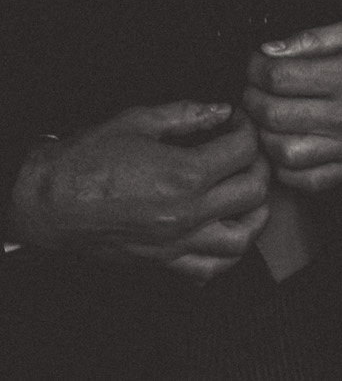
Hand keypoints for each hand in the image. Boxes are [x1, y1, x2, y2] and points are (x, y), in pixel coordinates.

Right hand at [6, 101, 270, 280]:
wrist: (45, 203)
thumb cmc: (84, 162)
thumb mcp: (138, 122)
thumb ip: (187, 114)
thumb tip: (221, 111)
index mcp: (184, 175)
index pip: (243, 150)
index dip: (247, 128)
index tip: (238, 121)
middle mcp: (187, 213)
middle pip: (253, 191)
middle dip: (258, 164)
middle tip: (247, 151)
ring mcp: (175, 242)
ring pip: (241, 237)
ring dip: (255, 212)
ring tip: (250, 192)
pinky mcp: (161, 261)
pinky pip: (208, 269)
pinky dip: (226, 254)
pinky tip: (226, 232)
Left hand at [240, 19, 341, 192]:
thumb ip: (315, 39)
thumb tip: (270, 49)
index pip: (280, 77)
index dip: (255, 68)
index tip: (255, 64)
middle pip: (274, 114)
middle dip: (251, 99)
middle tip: (253, 89)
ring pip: (284, 152)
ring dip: (263, 134)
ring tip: (267, 118)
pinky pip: (307, 180)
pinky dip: (285, 168)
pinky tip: (286, 146)